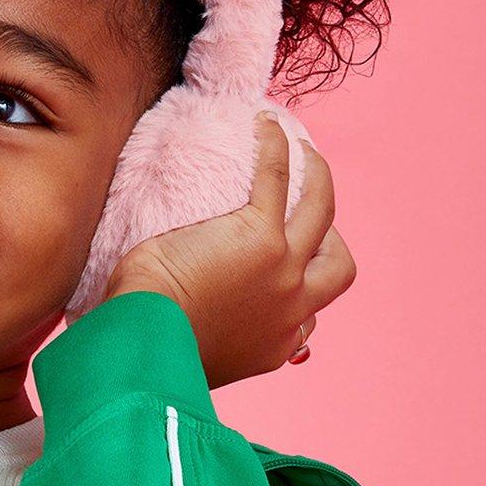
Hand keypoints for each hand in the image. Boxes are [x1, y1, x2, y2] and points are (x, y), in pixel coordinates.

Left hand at [102, 111, 356, 390]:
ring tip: (305, 153)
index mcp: (274, 346)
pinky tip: (266, 125)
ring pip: (322, 212)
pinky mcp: (259, 236)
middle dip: (331, 240)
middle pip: (338, 267)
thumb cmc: (152, 348)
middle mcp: (290, 309)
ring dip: (319, 178)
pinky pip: (278, 179)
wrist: (146, 343)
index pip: (308, 319)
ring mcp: (282, 270)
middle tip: (308, 215)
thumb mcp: (195, 359)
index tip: (282, 278)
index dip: (301, 295)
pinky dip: (278, 149)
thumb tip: (193, 326)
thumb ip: (210, 344)